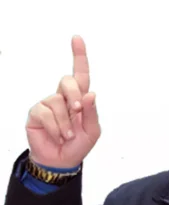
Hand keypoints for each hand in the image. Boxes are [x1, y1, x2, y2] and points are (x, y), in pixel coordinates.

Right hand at [26, 36, 100, 168]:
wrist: (61, 161)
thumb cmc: (78, 145)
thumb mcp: (92, 131)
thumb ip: (92, 113)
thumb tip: (90, 94)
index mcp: (80, 100)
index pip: (80, 75)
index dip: (79, 57)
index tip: (77, 39)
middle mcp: (63, 98)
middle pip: (68, 82)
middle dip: (74, 96)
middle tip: (77, 111)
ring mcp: (48, 104)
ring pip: (58, 102)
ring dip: (66, 124)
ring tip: (68, 136)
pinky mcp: (37, 113)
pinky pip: (46, 114)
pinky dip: (56, 128)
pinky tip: (58, 137)